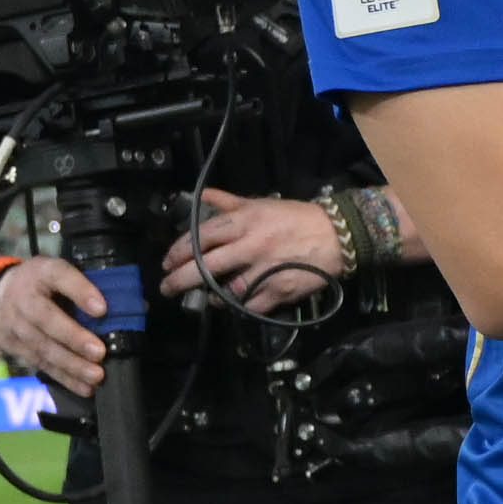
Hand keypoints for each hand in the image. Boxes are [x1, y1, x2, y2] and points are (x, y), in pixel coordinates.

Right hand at [0, 253, 112, 394]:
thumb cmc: (40, 283)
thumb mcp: (60, 272)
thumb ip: (92, 286)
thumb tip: (135, 306)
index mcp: (41, 271)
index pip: (60, 276)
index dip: (80, 291)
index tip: (102, 308)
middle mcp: (24, 297)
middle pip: (47, 319)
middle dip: (74, 338)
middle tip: (100, 353)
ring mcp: (14, 323)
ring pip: (43, 347)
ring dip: (71, 365)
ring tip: (96, 376)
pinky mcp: (12, 345)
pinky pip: (40, 363)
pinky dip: (63, 377)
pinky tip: (83, 387)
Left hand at [155, 188, 349, 316]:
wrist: (336, 235)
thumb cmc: (296, 217)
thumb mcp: (261, 204)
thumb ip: (229, 202)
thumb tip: (203, 195)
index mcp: (245, 222)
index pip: (202, 237)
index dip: (179, 250)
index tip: (167, 261)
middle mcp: (251, 246)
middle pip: (205, 266)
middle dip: (179, 279)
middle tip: (166, 287)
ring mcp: (265, 271)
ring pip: (226, 291)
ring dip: (210, 296)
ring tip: (203, 297)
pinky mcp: (279, 290)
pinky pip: (251, 306)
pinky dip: (238, 308)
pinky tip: (232, 305)